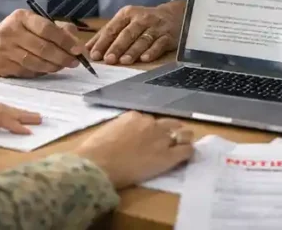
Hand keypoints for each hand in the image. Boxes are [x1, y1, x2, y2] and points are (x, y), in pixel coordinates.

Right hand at [0, 9, 82, 76]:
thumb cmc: (18, 33)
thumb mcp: (34, 23)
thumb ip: (58, 29)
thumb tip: (76, 43)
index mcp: (21, 17)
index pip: (47, 29)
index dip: (65, 40)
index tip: (78, 50)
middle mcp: (10, 31)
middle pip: (42, 48)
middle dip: (62, 57)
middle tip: (74, 62)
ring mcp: (3, 49)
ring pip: (35, 62)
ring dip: (53, 66)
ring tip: (62, 66)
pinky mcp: (0, 65)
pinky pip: (26, 72)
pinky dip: (40, 72)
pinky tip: (46, 69)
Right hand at [73, 112, 194, 188]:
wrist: (97, 164)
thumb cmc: (94, 151)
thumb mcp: (107, 131)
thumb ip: (120, 130)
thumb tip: (122, 137)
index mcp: (134, 116)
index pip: (150, 121)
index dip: (152, 130)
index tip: (149, 138)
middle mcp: (150, 123)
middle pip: (169, 124)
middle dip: (171, 131)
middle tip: (171, 141)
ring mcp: (160, 139)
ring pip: (182, 134)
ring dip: (183, 139)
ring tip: (183, 145)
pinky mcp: (167, 156)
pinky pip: (186, 150)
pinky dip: (188, 152)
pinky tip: (187, 155)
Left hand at [85, 1, 184, 64]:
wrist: (173, 15)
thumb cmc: (144, 21)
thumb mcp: (126, 21)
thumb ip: (108, 34)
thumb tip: (88, 48)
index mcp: (128, 13)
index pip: (113, 28)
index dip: (103, 41)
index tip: (94, 54)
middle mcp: (142, 18)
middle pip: (127, 34)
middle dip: (117, 47)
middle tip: (108, 59)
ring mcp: (156, 27)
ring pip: (143, 39)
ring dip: (133, 51)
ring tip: (124, 61)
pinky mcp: (168, 36)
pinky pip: (159, 44)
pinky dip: (152, 52)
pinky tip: (144, 59)